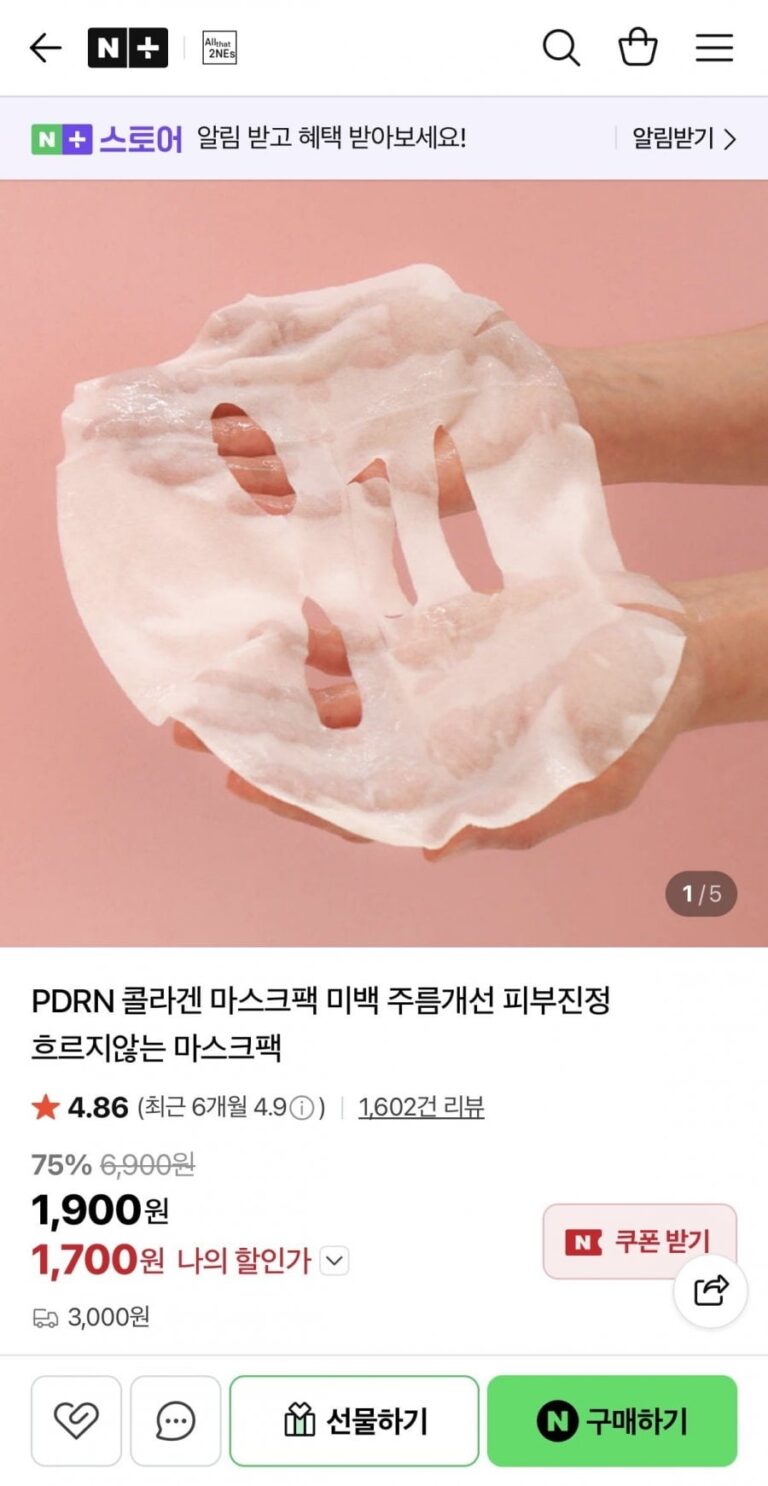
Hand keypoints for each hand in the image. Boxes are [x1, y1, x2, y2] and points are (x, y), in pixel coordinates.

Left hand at [174, 568, 767, 853]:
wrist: (672, 652)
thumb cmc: (636, 726)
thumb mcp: (591, 786)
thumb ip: (517, 822)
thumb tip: (434, 851)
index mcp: (456, 793)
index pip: (359, 809)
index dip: (296, 799)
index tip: (235, 781)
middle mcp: (430, 753)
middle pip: (329, 762)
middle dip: (260, 748)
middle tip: (184, 729)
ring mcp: (429, 704)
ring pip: (337, 711)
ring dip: (276, 699)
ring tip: (211, 681)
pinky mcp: (438, 654)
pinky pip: (368, 657)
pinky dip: (323, 650)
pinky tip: (281, 634)